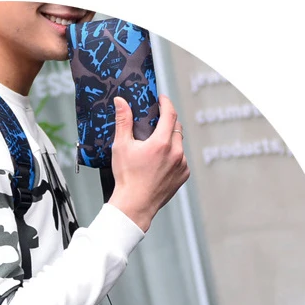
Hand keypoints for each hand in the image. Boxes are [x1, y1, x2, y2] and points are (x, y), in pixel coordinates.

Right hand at [107, 94, 189, 231]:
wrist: (134, 206)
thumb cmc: (126, 179)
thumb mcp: (121, 146)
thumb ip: (123, 121)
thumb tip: (121, 102)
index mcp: (161, 143)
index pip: (170, 113)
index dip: (166, 103)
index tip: (161, 99)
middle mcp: (176, 153)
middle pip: (176, 127)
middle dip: (168, 121)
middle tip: (156, 122)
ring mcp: (182, 165)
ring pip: (179, 144)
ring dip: (170, 141)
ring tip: (155, 147)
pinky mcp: (183, 175)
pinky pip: (181, 159)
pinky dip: (173, 157)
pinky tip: (160, 163)